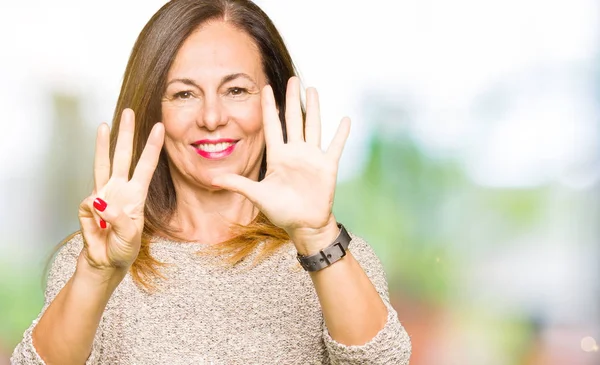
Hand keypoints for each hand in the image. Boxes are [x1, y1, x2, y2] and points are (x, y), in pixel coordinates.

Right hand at [78, 109, 163, 271]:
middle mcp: (121, 190)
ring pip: (103, 164)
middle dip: (127, 134)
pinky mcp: (88, 206)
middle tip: (129, 112)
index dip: (152, 147)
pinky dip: (93, 217)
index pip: (146, 166)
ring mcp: (104, 195)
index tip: (159, 128)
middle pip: (124, 156)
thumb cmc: (123, 250)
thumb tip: (100, 201)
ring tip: (104, 125)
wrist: (104, 264)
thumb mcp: (128, 237)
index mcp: (137, 196)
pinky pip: (88, 204)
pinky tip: (98, 227)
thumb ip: (117, 219)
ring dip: (103, 145)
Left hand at [212, 77, 349, 253]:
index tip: (265, 88)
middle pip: (293, 120)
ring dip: (314, 108)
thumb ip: (238, 184)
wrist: (304, 225)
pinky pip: (335, 146)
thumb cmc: (281, 211)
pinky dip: (341, 134)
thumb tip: (212, 180)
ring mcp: (312, 157)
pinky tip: (346, 120)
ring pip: (313, 126)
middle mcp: (295, 152)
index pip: (272, 126)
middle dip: (292, 99)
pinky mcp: (327, 166)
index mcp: (278, 156)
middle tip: (293, 79)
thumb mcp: (257, 195)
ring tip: (313, 89)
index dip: (269, 108)